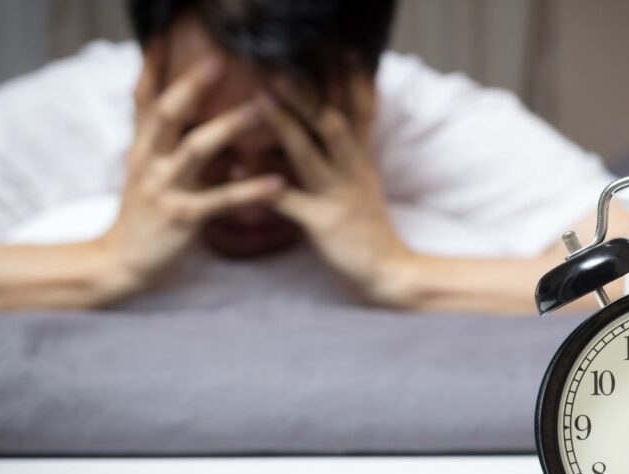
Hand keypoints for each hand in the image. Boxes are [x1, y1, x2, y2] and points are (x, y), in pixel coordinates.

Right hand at [98, 42, 282, 291]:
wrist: (121, 262)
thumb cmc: (145, 215)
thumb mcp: (150, 173)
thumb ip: (175, 145)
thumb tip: (207, 119)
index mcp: (142, 148)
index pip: (143, 99)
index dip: (150, 66)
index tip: (161, 33)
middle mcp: (149, 162)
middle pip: (168, 114)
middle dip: (192, 85)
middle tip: (220, 59)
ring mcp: (164, 189)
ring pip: (197, 150)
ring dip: (230, 126)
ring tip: (263, 107)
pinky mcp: (182, 218)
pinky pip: (221, 201)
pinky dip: (250, 190)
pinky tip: (277, 182)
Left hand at [257, 75, 413, 303]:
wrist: (389, 271)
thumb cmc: (367, 227)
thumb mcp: (365, 180)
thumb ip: (350, 148)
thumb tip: (334, 115)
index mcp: (361, 158)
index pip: (359, 108)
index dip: (350, 77)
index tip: (339, 47)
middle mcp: (352, 169)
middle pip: (332, 121)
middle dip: (308, 91)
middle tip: (281, 64)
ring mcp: (339, 195)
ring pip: (310, 153)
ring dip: (286, 124)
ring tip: (261, 99)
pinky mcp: (324, 223)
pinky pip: (289, 202)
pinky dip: (263, 188)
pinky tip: (240, 173)